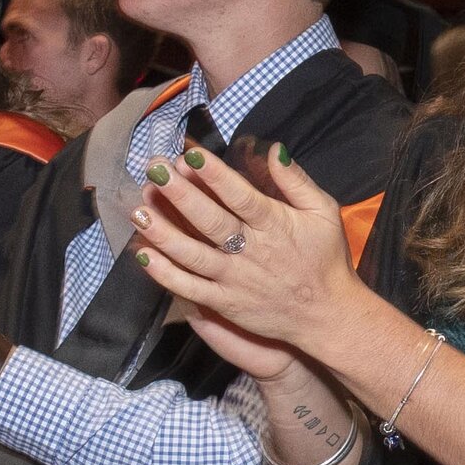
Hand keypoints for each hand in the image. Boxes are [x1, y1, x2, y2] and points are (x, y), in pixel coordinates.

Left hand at [130, 144, 363, 360]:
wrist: (327, 315)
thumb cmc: (326, 259)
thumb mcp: (323, 212)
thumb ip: (297, 180)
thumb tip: (274, 148)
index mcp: (275, 225)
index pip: (240, 195)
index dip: (214, 174)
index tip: (190, 154)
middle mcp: (251, 251)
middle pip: (210, 220)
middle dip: (179, 193)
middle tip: (153, 169)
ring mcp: (235, 279)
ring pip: (193, 254)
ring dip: (163, 232)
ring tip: (137, 209)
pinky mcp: (226, 303)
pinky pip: (190, 288)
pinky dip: (165, 273)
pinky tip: (143, 255)